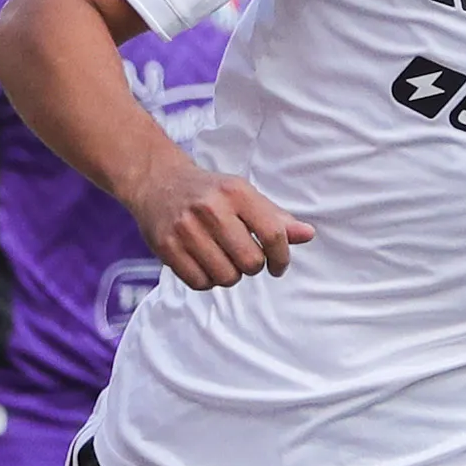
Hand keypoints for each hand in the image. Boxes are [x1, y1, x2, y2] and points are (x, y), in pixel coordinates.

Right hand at [127, 157, 310, 289]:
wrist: (158, 182)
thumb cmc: (211, 194)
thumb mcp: (244, 196)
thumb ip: (276, 218)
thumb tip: (308, 235)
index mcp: (236, 192)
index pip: (273, 234)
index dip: (281, 258)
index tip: (278, 266)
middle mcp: (210, 208)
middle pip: (250, 262)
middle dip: (253, 266)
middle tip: (244, 257)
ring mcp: (185, 228)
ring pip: (226, 277)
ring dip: (230, 275)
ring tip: (222, 258)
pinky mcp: (166, 246)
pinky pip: (200, 283)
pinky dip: (207, 280)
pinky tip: (204, 263)